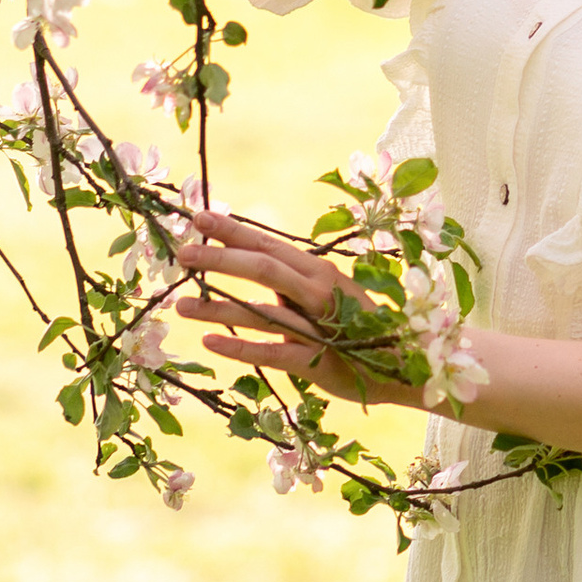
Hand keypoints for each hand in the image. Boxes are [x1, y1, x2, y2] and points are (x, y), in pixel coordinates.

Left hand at [171, 207, 416, 409]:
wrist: (402, 366)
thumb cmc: (355, 326)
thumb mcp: (323, 295)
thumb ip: (286, 281)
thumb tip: (242, 260)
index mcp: (317, 271)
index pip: (268, 243)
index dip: (232, 230)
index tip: (196, 216)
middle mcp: (318, 292)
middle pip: (263, 268)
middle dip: (220, 259)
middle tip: (182, 254)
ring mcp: (319, 326)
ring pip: (262, 311)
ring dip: (217, 307)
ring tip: (179, 306)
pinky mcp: (317, 361)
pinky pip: (273, 352)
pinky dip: (240, 347)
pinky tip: (210, 342)